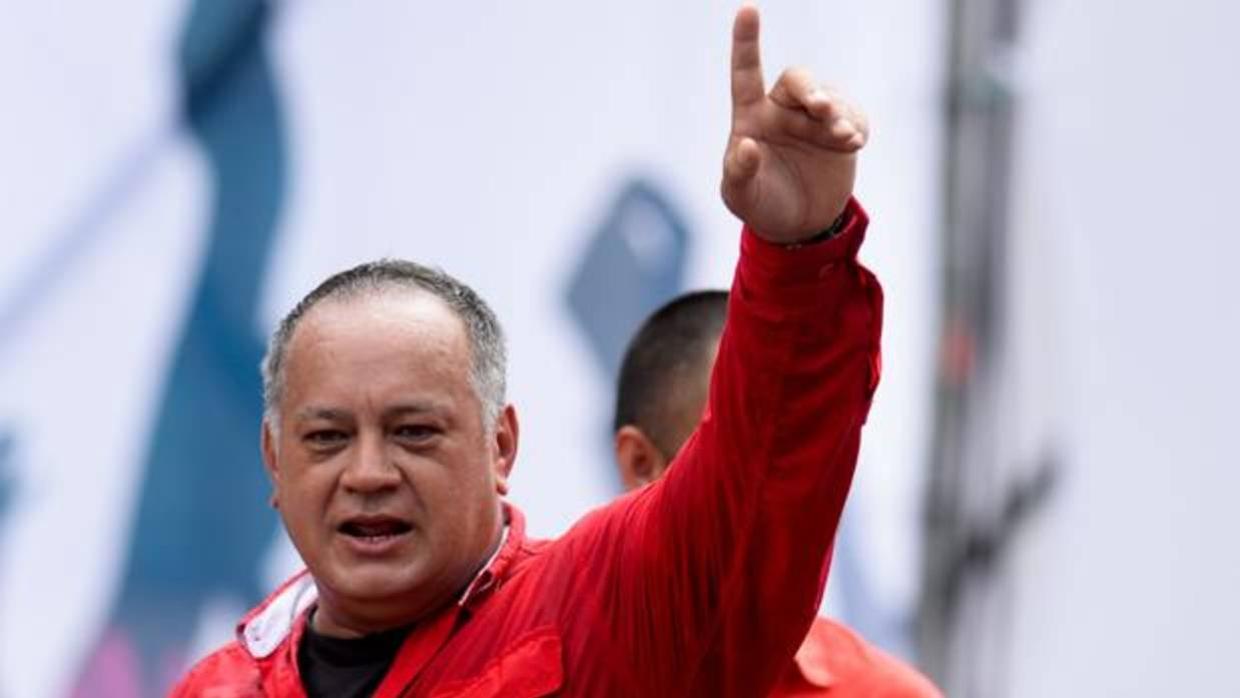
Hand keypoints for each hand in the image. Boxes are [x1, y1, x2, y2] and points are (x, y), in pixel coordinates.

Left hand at [721, 4, 868, 242]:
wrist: (799, 227)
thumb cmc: (761, 205)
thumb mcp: (740, 196)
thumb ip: (738, 172)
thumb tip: (745, 145)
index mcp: (751, 118)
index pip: (746, 74)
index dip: (746, 42)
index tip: (747, 9)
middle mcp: (783, 111)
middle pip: (798, 80)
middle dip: (812, 90)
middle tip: (821, 108)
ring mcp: (815, 121)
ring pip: (831, 99)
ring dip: (839, 115)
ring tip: (843, 139)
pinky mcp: (843, 132)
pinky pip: (855, 116)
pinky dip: (857, 126)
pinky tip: (853, 143)